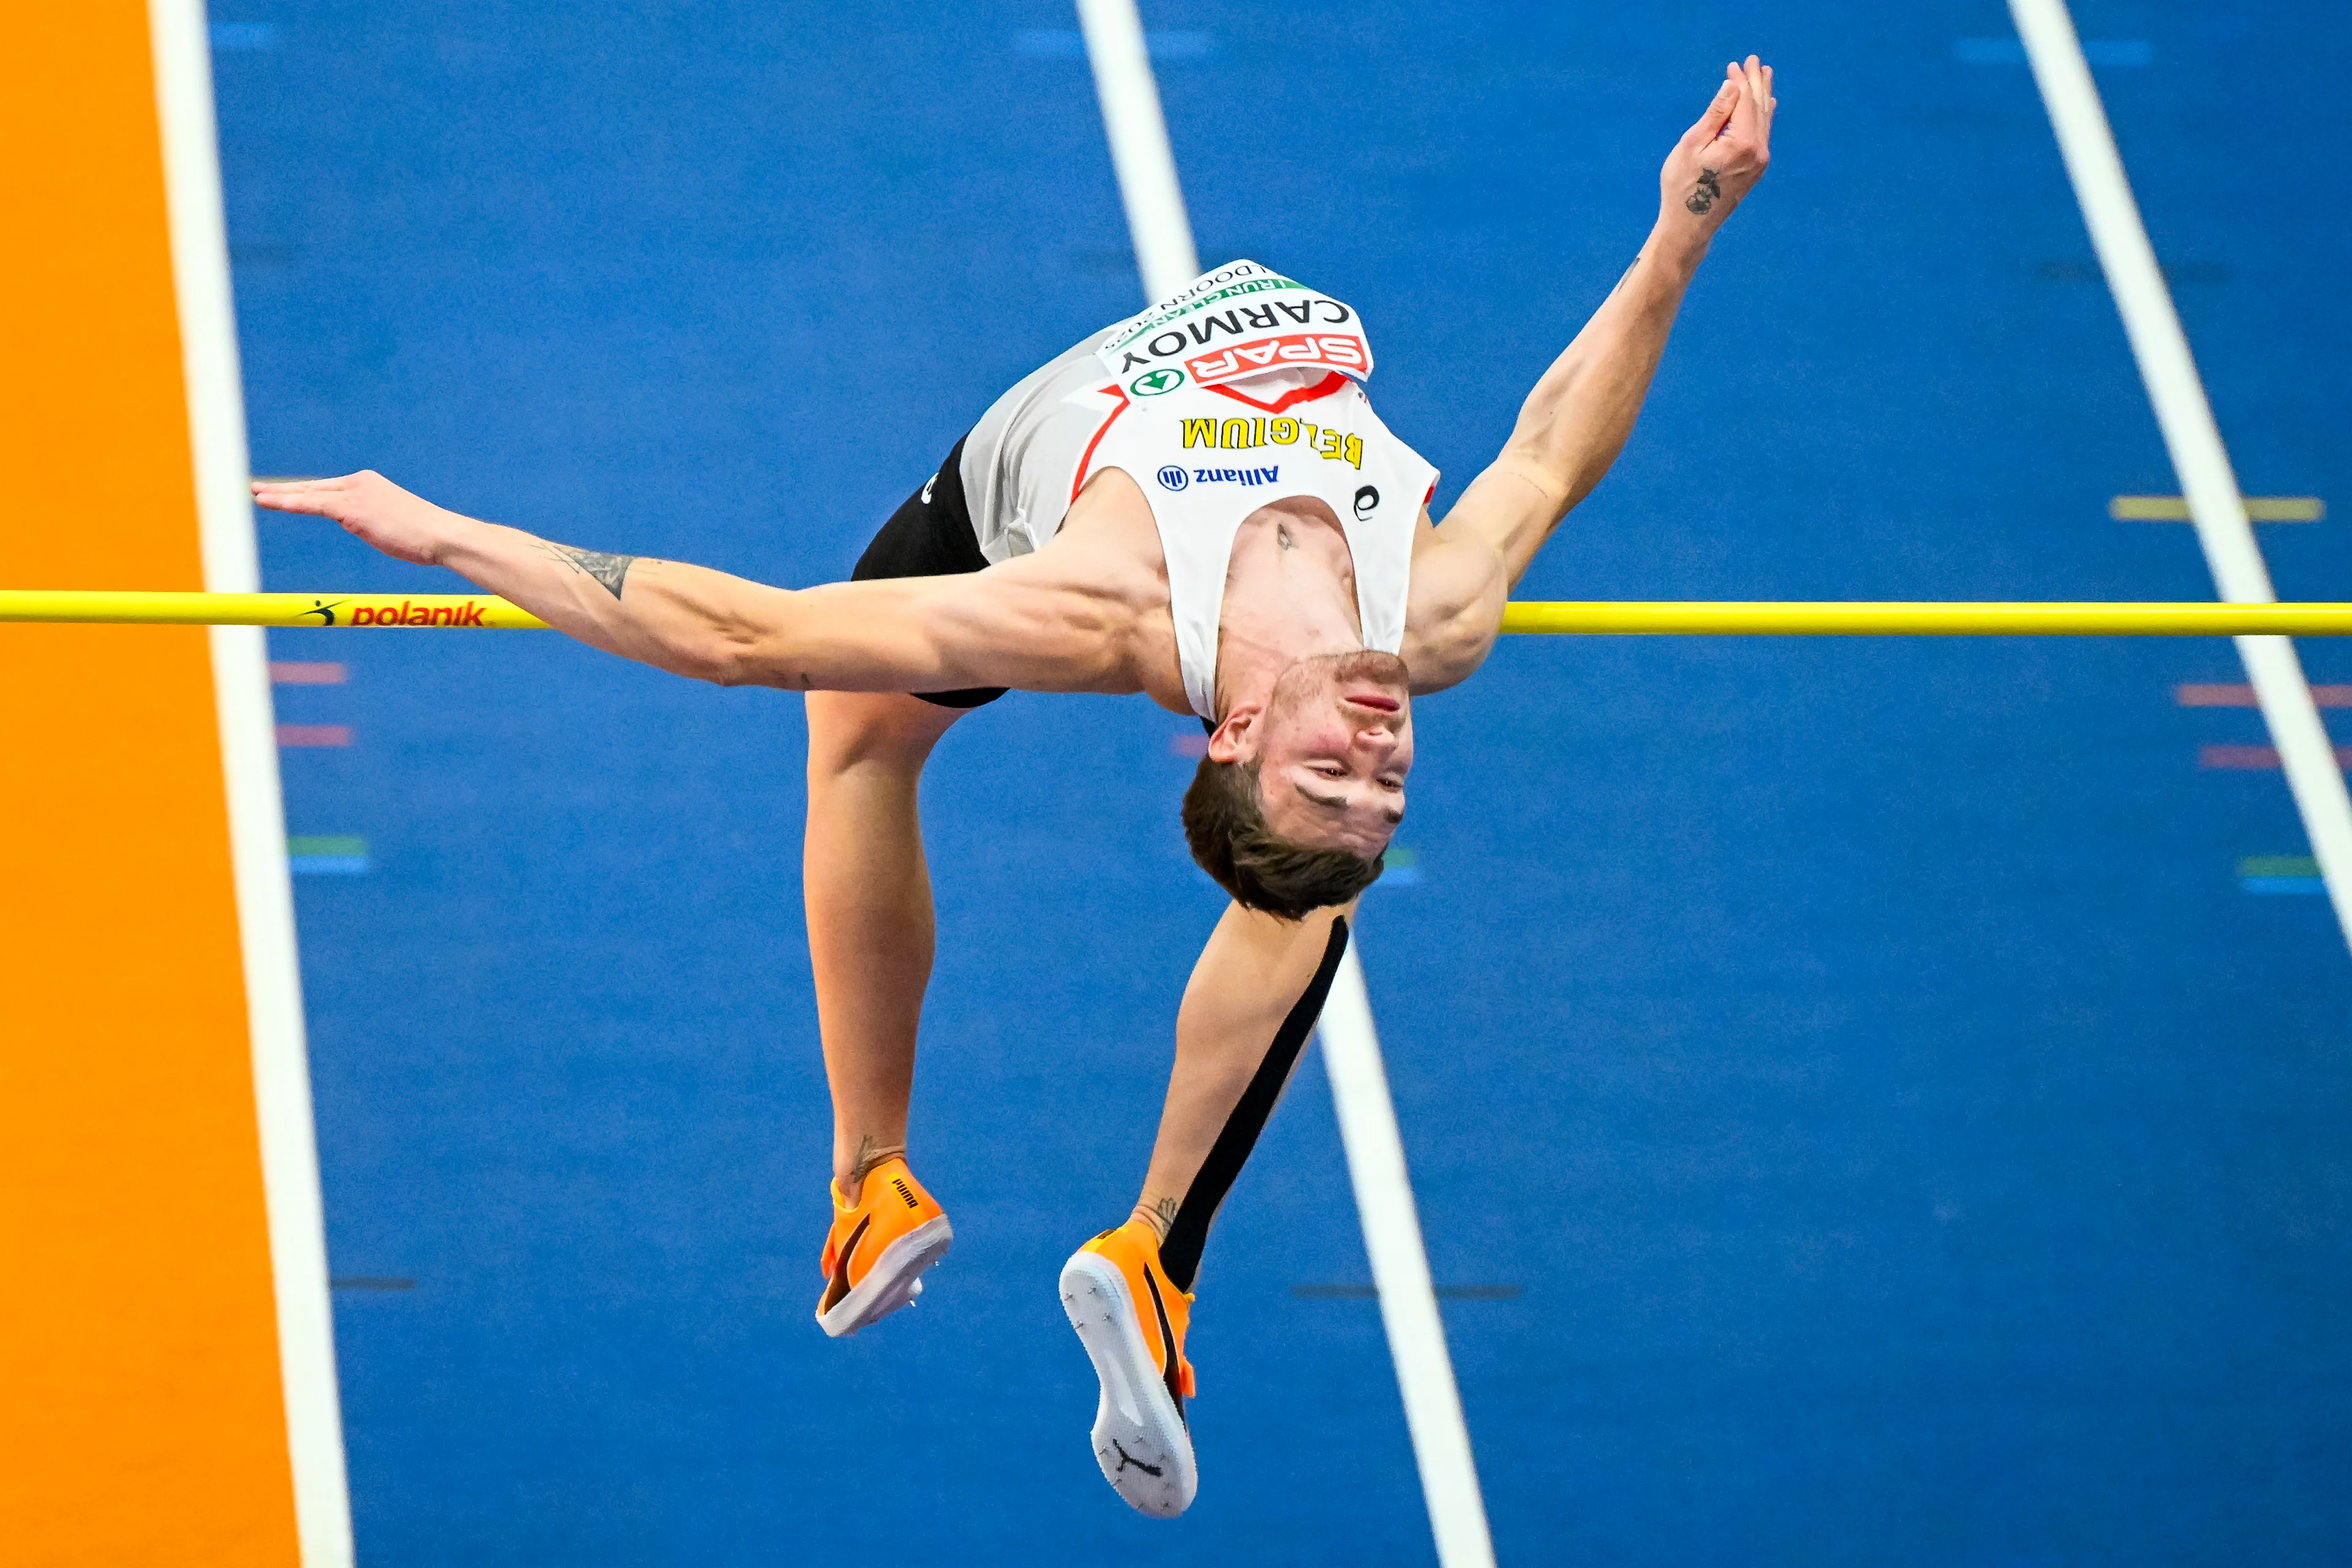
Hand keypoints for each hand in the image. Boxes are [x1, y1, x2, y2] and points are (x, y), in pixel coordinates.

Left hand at [251, 470, 462, 565]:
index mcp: (371, 485)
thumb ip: (376, 523)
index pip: (330, 489)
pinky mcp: (351, 508)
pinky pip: (312, 504)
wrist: (442, 535)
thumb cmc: (428, 537)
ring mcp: (355, 494)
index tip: (288, 494)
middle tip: (259, 489)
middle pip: (314, 487)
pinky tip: (270, 502)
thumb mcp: (397, 524)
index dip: (305, 492)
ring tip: (257, 496)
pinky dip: (289, 502)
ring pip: (309, 494)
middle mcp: (360, 483)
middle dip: (286, 489)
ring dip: (280, 495)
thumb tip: (372, 530)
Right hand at [1658, 56, 1773, 237]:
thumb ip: (1716, 114)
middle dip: (1757, 83)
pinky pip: (1763, 134)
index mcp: (1743, 143)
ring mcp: (1759, 162)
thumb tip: (1733, 87)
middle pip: (1760, 108)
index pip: (1746, 101)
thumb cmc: (1683, 186)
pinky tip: (1766, 106)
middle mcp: (1758, 151)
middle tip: (1755, 62)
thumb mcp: (1692, 144)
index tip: (1735, 65)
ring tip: (1764, 77)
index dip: (1741, 81)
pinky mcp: (1756, 170)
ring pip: (1764, 120)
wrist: (1690, 226)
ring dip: (1763, 96)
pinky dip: (1763, 116)